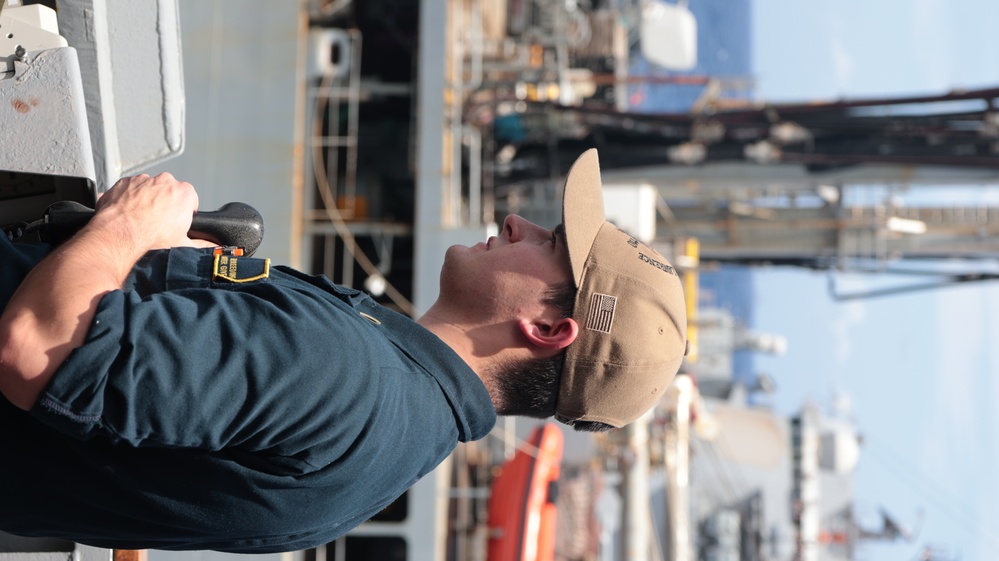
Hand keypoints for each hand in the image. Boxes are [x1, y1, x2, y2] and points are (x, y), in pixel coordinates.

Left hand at [94, 173, 215, 250]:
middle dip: (166, 204)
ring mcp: (143, 180)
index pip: (190, 199)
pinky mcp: (124, 182)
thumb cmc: (149, 239)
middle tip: (158, 223)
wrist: (118, 237)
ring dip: (147, 200)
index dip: (184, 212)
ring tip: (141, 220)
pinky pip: (130, 189)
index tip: (176, 222)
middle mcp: (164, 181)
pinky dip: (130, 199)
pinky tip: (128, 215)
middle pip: (170, 191)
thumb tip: (213, 246)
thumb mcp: (184, 245)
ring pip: (149, 189)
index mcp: (184, 193)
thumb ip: (204, 244)